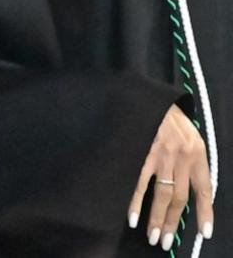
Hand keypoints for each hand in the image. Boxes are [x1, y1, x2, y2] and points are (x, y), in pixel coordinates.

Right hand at [127, 104, 213, 249]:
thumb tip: (189, 189)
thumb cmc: (168, 117)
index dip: (205, 213)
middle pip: (180, 198)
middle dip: (172, 222)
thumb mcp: (189, 135)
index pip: (205, 189)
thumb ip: (190, 160)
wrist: (146, 97)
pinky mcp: (141, 153)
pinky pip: (139, 183)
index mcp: (197, 153)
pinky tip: (132, 217)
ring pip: (161, 195)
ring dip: (156, 219)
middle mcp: (182, 158)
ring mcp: (161, 157)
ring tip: (153, 237)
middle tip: (165, 241)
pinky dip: (135, 202)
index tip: (204, 233)